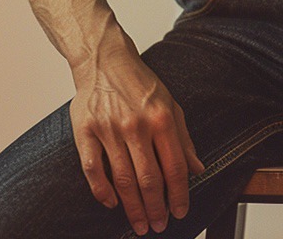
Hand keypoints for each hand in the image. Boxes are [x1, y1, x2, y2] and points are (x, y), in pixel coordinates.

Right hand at [70, 50, 204, 233]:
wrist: (104, 60)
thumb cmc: (139, 83)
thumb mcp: (170, 103)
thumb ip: (183, 138)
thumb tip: (197, 168)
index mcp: (161, 118)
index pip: (175, 166)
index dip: (179, 194)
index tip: (180, 211)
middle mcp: (136, 124)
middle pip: (149, 179)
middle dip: (156, 208)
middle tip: (159, 225)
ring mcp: (109, 129)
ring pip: (123, 180)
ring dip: (133, 208)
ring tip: (140, 223)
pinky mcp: (85, 132)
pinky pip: (93, 169)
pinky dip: (102, 191)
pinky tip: (112, 203)